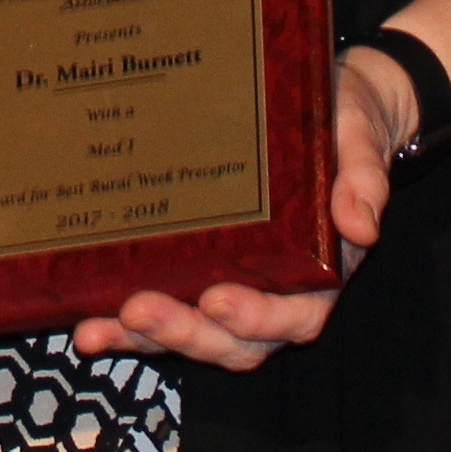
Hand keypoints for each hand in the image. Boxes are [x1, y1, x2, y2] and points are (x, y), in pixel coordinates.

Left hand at [75, 41, 402, 369]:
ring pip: (195, 334)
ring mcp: (237, 286)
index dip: (258, 318)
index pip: (296, 315)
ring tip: (96, 330)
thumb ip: (364, 182)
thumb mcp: (360, 143)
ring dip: (146, 338)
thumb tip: (362, 227)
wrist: (337, 112)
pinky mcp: (202, 273)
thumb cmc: (349, 128)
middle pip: (234, 340)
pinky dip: (129, 323)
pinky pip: (169, 308)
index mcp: (322, 271)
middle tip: (139, 310)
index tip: (219, 302)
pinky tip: (87, 319)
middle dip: (185, 332)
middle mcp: (277, 291)